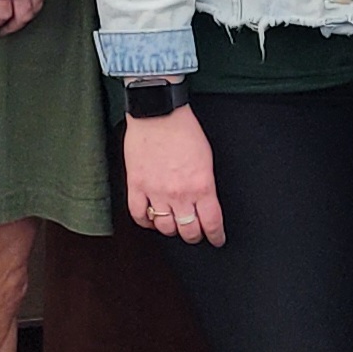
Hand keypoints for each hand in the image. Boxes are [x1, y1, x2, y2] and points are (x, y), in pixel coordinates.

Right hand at [126, 108, 220, 245]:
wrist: (158, 113)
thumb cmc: (184, 129)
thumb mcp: (207, 158)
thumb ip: (206, 184)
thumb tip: (206, 202)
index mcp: (202, 186)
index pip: (211, 223)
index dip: (216, 236)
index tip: (216, 239)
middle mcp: (180, 194)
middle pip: (188, 230)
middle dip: (194, 235)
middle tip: (195, 233)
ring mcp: (156, 191)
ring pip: (165, 227)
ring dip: (171, 229)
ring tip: (173, 224)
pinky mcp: (136, 185)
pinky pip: (138, 215)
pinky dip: (145, 222)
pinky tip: (151, 219)